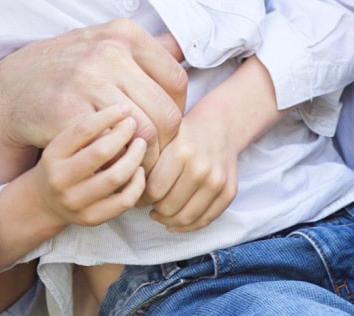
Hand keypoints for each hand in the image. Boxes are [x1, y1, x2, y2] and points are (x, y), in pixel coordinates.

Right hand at [0, 20, 187, 170]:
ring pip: (144, 134)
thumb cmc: (68, 66)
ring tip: (140, 162)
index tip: (166, 125)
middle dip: (167, 142)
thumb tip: (187, 48)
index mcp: (124, 34)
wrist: (13, 85)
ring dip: (146, 157)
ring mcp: (87, 82)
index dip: (177, 110)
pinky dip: (119, 162)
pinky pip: (111, 147)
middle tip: (157, 153)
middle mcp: (108, 53)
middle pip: (165, 112)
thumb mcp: (106, 42)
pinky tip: (115, 163)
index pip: (176, 82)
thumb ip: (147, 48)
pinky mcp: (67, 113)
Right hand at [30, 105, 147, 226]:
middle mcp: (60, 179)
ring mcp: (75, 201)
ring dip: (134, 157)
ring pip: (115, 177)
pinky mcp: (91, 218)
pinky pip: (123, 201)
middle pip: (100, 152)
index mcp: (52, 155)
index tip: (125, 108)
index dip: (108, 116)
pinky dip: (137, 184)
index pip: (82, 129)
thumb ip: (85, 130)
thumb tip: (123, 110)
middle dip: (123, 135)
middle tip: (134, 125)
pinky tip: (139, 170)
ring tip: (140, 145)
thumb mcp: (62, 144)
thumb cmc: (61, 164)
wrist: (43, 203)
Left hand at [144, 109, 239, 232]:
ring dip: (169, 221)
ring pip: (186, 218)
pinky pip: (205, 220)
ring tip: (160, 213)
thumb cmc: (183, 135)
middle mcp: (201, 168)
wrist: (220, 127)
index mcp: (181, 152)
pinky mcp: (229, 192)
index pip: (153, 191)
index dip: (140, 198)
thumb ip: (145, 161)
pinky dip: (188, 226)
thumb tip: (124, 190)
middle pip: (168, 207)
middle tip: (148, 206)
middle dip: (154, 210)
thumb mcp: (162, 138)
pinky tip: (175, 221)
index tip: (137, 195)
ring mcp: (217, 181)